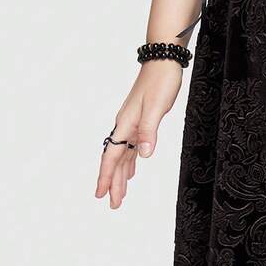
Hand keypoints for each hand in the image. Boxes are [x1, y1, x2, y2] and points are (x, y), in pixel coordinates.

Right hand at [95, 61, 182, 208]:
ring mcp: (133, 125)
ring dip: (121, 176)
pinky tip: (132, 172)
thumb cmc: (161, 81)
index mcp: (126, 124)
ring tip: (120, 194)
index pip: (113, 156)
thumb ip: (150, 131)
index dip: (107, 176)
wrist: (163, 62)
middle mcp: (126, 126)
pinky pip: (131, 148)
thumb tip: (144, 155)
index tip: (102, 194)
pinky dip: (130, 162)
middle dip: (113, 183)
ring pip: (123, 156)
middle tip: (112, 204)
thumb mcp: (157, 107)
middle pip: (115, 161)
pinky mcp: (141, 122)